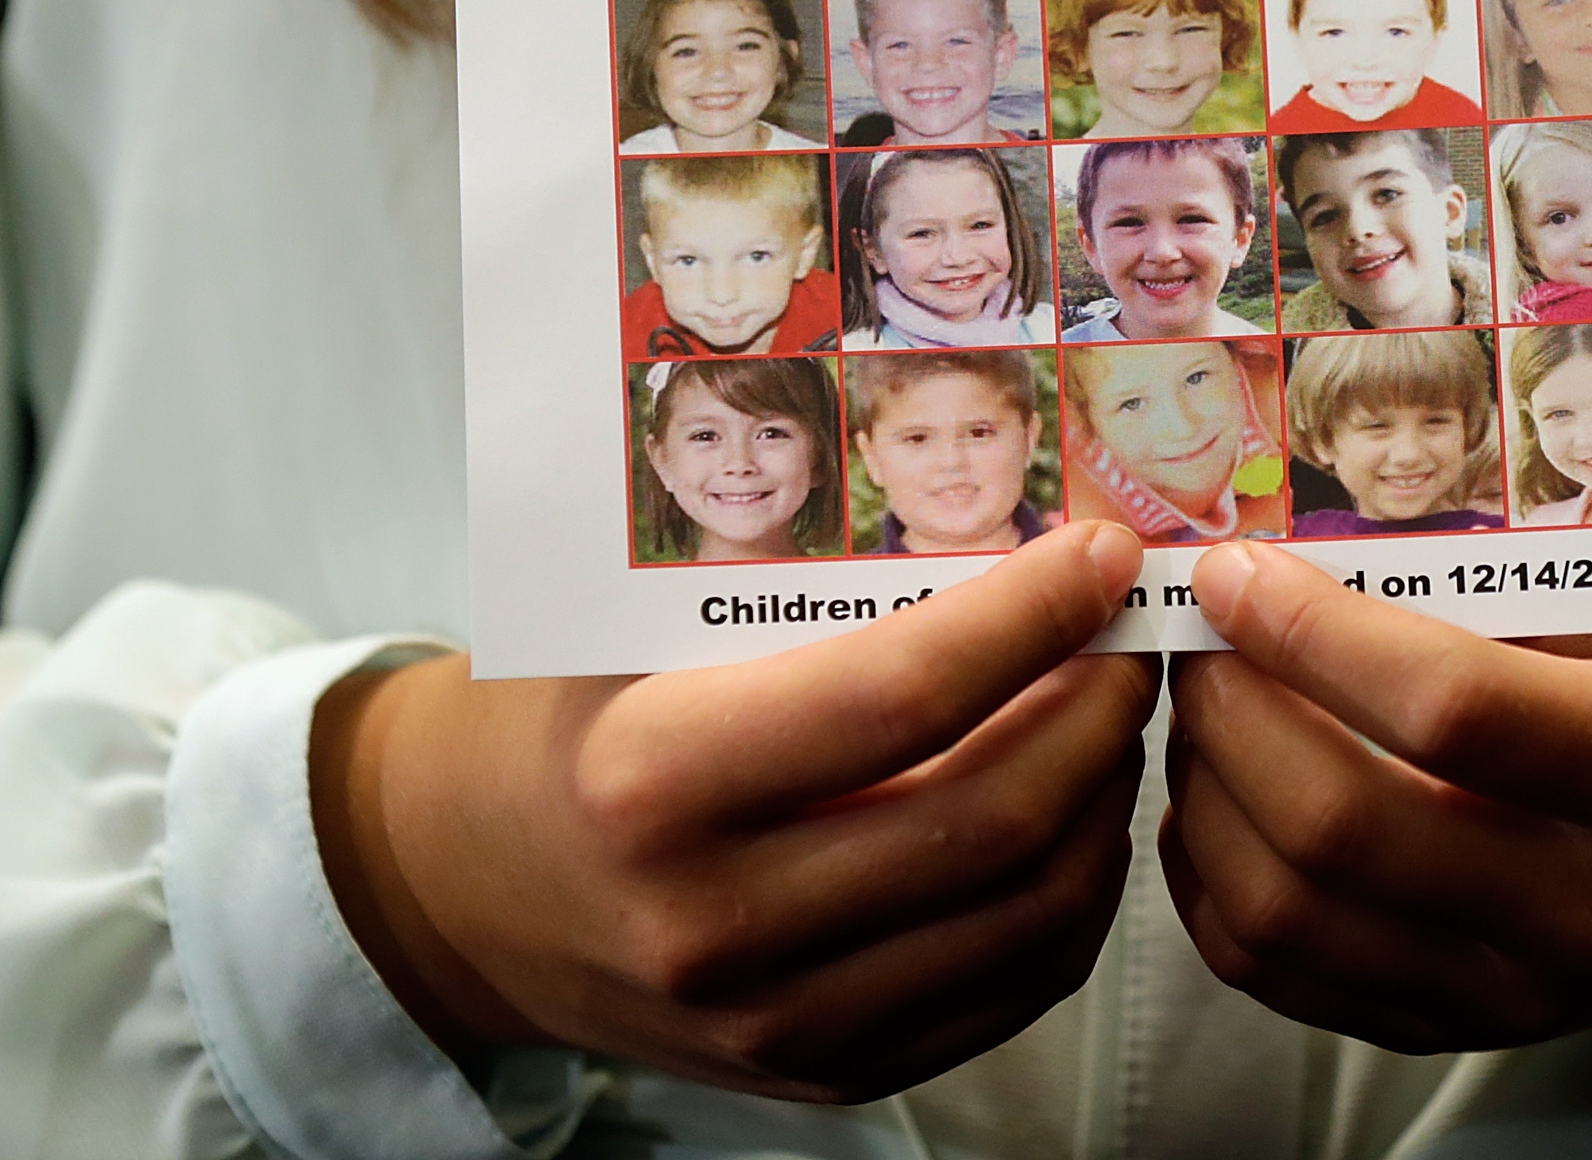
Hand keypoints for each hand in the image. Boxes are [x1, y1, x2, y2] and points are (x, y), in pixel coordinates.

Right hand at [311, 521, 1157, 1103]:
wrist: (459, 890)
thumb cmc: (557, 720)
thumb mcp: (628, 628)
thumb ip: (790, 588)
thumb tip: (999, 517)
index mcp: (653, 784)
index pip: (900, 698)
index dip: (1030, 618)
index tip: (1101, 554)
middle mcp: (714, 924)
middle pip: (989, 816)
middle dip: (1098, 707)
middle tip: (1132, 632)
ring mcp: (774, 1022)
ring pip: (1025, 915)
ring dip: (1106, 800)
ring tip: (1114, 711)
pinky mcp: (822, 1074)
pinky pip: (1007, 992)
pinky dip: (1074, 898)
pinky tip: (1078, 813)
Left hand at [1160, 541, 1591, 1055]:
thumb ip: (1476, 592)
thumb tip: (1276, 551)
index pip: (1452, 710)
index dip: (1313, 632)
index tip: (1237, 573)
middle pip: (1344, 827)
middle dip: (1232, 710)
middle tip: (1200, 635)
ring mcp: (1518, 996)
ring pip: (1287, 913)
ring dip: (1204, 790)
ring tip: (1204, 704)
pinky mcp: (1450, 1031)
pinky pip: (1275, 974)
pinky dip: (1211, 877)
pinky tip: (1220, 794)